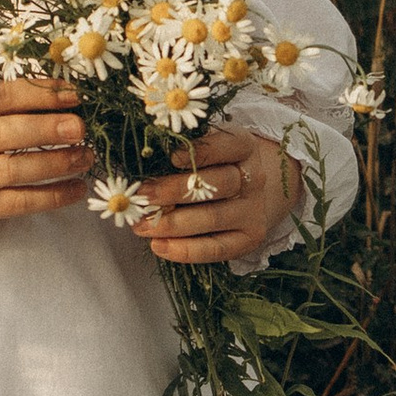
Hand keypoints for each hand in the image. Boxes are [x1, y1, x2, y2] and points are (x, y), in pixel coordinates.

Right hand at [0, 80, 89, 240]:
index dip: (43, 94)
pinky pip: (21, 203)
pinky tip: (77, 188)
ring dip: (58, 163)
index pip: (5, 95)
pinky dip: (54, 196)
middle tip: (82, 127)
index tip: (75, 95)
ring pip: (18, 170)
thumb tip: (62, 94)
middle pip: (12, 132)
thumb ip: (1, 102)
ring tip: (86, 156)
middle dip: (51, 128)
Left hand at [136, 129, 301, 266]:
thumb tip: (142, 163)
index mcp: (244, 147)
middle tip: (144, 196)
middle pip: (218, 183)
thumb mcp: (203, 149)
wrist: (247, 194)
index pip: (227, 145)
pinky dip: (185, 250)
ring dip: (173, 223)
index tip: (170, 157)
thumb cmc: (213, 166)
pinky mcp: (249, 238)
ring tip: (141, 225)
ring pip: (214, 217)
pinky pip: (216, 248)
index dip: (200, 152)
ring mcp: (254, 210)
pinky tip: (158, 246)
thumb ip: (179, 152)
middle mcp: (254, 178)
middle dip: (175, 191)